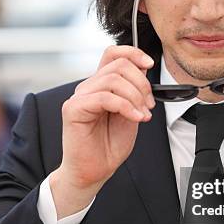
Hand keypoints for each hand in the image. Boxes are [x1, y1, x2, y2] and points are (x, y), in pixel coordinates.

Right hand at [53, 45, 154, 209]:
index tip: (149, 64)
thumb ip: (134, 91)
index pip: (113, 53)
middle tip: (149, 105)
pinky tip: (135, 118)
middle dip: (142, 83)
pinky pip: (105, 97)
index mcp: (101, 84)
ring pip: (113, 79)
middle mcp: (89, 87)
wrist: (95, 170)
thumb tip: (144, 69)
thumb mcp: (131, 111)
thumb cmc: (110, 145)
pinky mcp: (73, 109)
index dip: (133, 53)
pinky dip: (126, 107)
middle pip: (119, 65)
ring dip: (135, 97)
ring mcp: (80, 96)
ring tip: (142, 114)